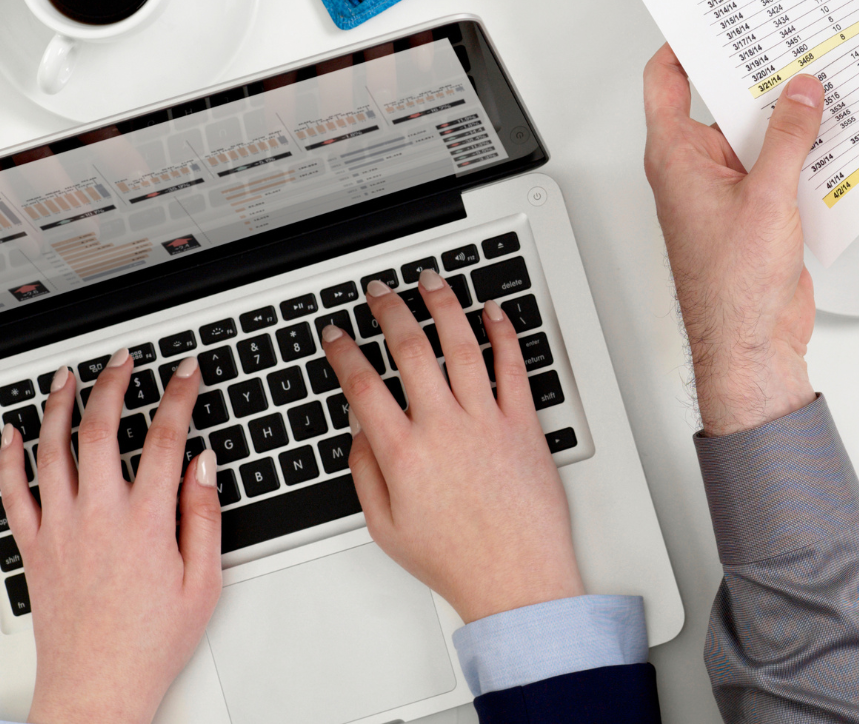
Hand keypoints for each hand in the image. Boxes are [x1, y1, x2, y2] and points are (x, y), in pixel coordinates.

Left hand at [0, 351, 222, 723]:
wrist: (96, 688)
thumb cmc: (149, 644)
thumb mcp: (204, 582)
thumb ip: (204, 515)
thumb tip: (202, 465)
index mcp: (146, 523)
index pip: (165, 438)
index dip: (179, 396)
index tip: (187, 372)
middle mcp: (97, 518)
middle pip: (99, 430)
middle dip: (113, 384)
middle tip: (124, 359)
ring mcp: (59, 531)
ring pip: (51, 452)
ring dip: (60, 407)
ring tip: (68, 376)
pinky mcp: (33, 550)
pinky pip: (13, 494)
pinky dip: (9, 459)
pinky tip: (14, 435)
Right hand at [319, 274, 581, 621]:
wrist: (515, 577)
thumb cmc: (456, 559)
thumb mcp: (387, 528)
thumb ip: (366, 474)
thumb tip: (359, 433)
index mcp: (404, 453)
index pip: (363, 386)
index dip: (344, 354)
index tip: (336, 336)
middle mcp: (443, 427)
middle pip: (411, 350)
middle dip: (389, 311)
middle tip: (379, 291)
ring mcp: (486, 420)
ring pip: (462, 344)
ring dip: (444, 305)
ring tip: (431, 282)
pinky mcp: (522, 422)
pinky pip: (513, 365)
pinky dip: (503, 332)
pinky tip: (492, 311)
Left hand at [641, 44, 816, 436]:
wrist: (751, 346)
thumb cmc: (732, 289)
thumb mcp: (766, 197)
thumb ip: (787, 138)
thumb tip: (800, 93)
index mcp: (676, 157)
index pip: (664, 82)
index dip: (682, 46)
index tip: (710, 18)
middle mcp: (696, 169)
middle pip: (722, 104)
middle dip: (757, 80)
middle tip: (789, 48)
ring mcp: (728, 190)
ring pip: (758, 137)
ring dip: (790, 121)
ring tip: (824, 92)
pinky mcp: (758, 212)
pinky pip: (781, 168)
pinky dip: (806, 155)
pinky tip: (836, 146)